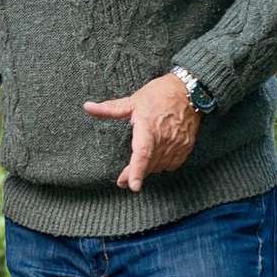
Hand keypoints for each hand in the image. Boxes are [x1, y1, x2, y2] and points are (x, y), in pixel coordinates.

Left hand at [84, 74, 201, 191]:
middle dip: (134, 174)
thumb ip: (109, 109)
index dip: (136, 171)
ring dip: (148, 169)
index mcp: (149, 128)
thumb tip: (87, 107)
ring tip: (138, 167)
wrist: (189, 91)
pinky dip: (162, 165)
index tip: (132, 186)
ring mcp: (178, 144)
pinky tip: (155, 161)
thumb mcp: (132, 101)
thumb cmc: (159, 94)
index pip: (142, 154)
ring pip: (160, 166)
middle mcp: (165, 139)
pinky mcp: (187, 146)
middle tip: (122, 181)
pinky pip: (173, 164)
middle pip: (148, 165)